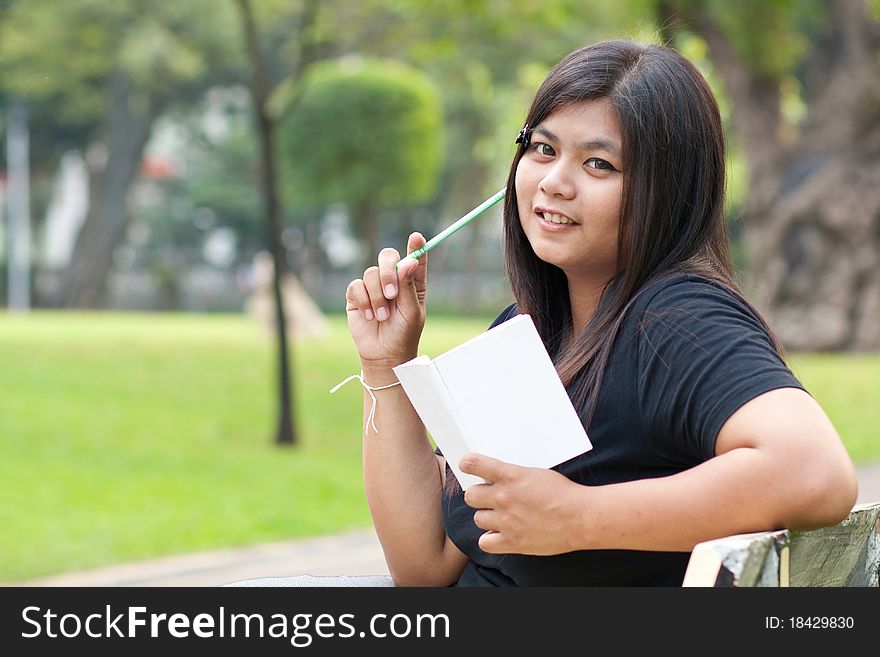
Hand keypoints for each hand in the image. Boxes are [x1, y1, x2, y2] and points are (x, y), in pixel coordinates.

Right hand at [345, 232, 427, 366]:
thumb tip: (408, 262)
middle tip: (392, 293)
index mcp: (412, 282)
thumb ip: (408, 286)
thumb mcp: (411, 311)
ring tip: (382, 316)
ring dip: (377, 297)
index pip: (415, 259)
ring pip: (371, 273)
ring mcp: (374, 287)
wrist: (384, 354)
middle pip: (387, 257)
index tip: (416, 237)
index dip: (416, 247)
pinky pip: (356, 286)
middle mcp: (393, 280)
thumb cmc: (403, 334)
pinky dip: (364, 301)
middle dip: (388, 272)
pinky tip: (370, 315)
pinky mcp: (357, 296)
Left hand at [460, 453, 587, 555]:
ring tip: (501, 516)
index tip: (468, 466)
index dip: (467, 465)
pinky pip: (485, 542)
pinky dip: (490, 539)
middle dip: (480, 495)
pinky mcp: (512, 541)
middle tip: (491, 497)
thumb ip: (513, 475)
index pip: (474, 465)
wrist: (581, 517)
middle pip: (471, 496)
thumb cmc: (564, 493)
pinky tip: (500, 534)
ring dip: (487, 517)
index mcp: (511, 476)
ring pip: (478, 518)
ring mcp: (506, 521)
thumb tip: (498, 476)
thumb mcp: (536, 473)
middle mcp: (504, 498)